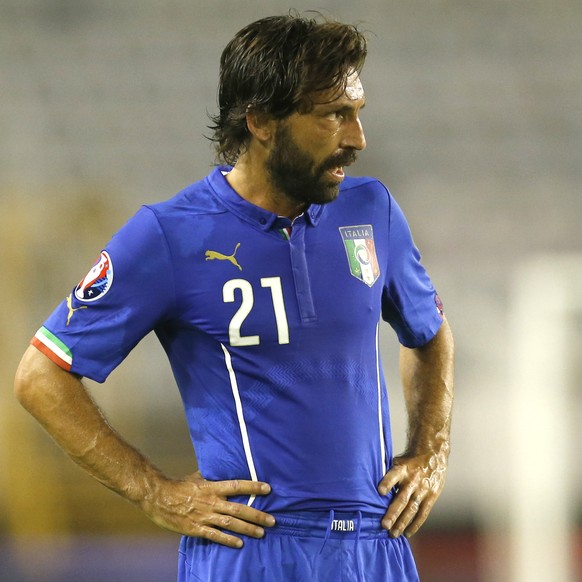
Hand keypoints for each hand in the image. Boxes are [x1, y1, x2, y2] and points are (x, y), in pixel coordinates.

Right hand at [141, 471, 274, 547]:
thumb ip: (212, 475)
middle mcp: (212, 502)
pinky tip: (240, 544)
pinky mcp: (196, 529)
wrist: (158, 498)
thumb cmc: (179, 486)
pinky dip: (229, 540)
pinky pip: (215, 536)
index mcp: (212, 487)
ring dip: (248, 529)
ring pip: (231, 524)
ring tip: (262, 532)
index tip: (268, 489)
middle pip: (239, 509)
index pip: (237, 486)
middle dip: (257, 515)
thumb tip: (222, 466)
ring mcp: (204, 516)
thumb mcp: (197, 477)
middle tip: (273, 520)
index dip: (253, 487)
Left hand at [378, 451, 446, 537]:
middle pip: (402, 498)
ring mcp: (423, 489)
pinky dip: (415, 524)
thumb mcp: (397, 461)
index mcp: (402, 469)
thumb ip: (388, 474)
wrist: (432, 454)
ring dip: (402, 523)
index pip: (393, 476)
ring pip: (412, 509)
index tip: (380, 491)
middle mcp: (412, 480)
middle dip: (393, 513)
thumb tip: (369, 486)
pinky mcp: (431, 496)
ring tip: (393, 534)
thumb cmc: (409, 461)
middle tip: (384, 525)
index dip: (387, 483)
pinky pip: (423, 513)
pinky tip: (407, 533)